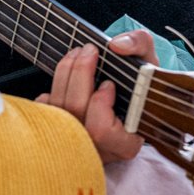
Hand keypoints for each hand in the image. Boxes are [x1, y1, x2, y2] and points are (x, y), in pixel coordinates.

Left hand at [38, 30, 156, 162]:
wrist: (126, 96)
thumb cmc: (138, 86)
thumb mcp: (149, 64)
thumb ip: (140, 46)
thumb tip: (117, 45)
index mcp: (125, 144)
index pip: (102, 131)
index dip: (100, 104)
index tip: (109, 84)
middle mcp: (98, 149)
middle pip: (76, 111)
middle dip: (80, 73)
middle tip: (89, 51)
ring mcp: (74, 143)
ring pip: (57, 108)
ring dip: (65, 72)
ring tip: (77, 53)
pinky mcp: (55, 133)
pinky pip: (45, 109)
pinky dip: (54, 88)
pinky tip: (67, 75)